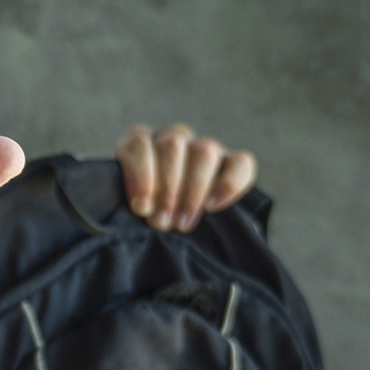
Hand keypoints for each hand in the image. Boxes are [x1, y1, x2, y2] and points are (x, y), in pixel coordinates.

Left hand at [115, 124, 257, 232]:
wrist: (168, 229)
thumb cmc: (143, 218)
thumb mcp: (128, 208)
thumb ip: (133, 201)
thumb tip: (142, 206)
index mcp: (139, 144)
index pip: (138, 143)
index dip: (140, 173)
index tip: (140, 207)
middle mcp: (172, 140)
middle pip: (172, 145)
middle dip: (167, 188)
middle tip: (162, 222)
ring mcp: (202, 149)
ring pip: (204, 151)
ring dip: (193, 190)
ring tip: (182, 223)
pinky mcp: (230, 164)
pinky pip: (241, 162)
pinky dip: (230, 184)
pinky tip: (213, 206)